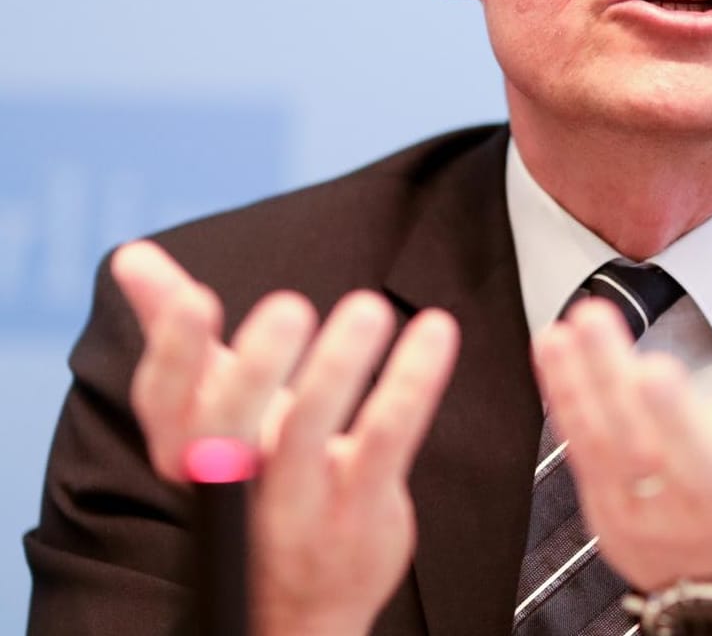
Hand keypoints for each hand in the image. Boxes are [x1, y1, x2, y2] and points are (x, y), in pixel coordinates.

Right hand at [113, 240, 460, 635]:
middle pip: (226, 430)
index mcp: (188, 454)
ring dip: (337, 371)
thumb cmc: (258, 477)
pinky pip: (386, 443)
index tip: (195, 298)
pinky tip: (435, 331)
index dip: (172, 354)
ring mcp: (296, 507)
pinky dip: (411, 384)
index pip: (164, 406)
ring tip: (367, 309)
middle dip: (253, 369)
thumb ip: (179, 333)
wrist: (305, 600)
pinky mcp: (360, 511)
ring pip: (307, 440)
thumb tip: (131, 255)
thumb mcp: (216, 408)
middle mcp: (233, 485)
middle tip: (288, 306)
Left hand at [534, 233, 711, 596]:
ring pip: (628, 454)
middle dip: (675, 420)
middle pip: (699, 469)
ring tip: (589, 320)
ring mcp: (664, 512)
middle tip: (654, 367)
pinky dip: (568, 393)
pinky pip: (585, 448)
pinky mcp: (612, 504)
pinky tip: (555, 341)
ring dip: (603, 384)